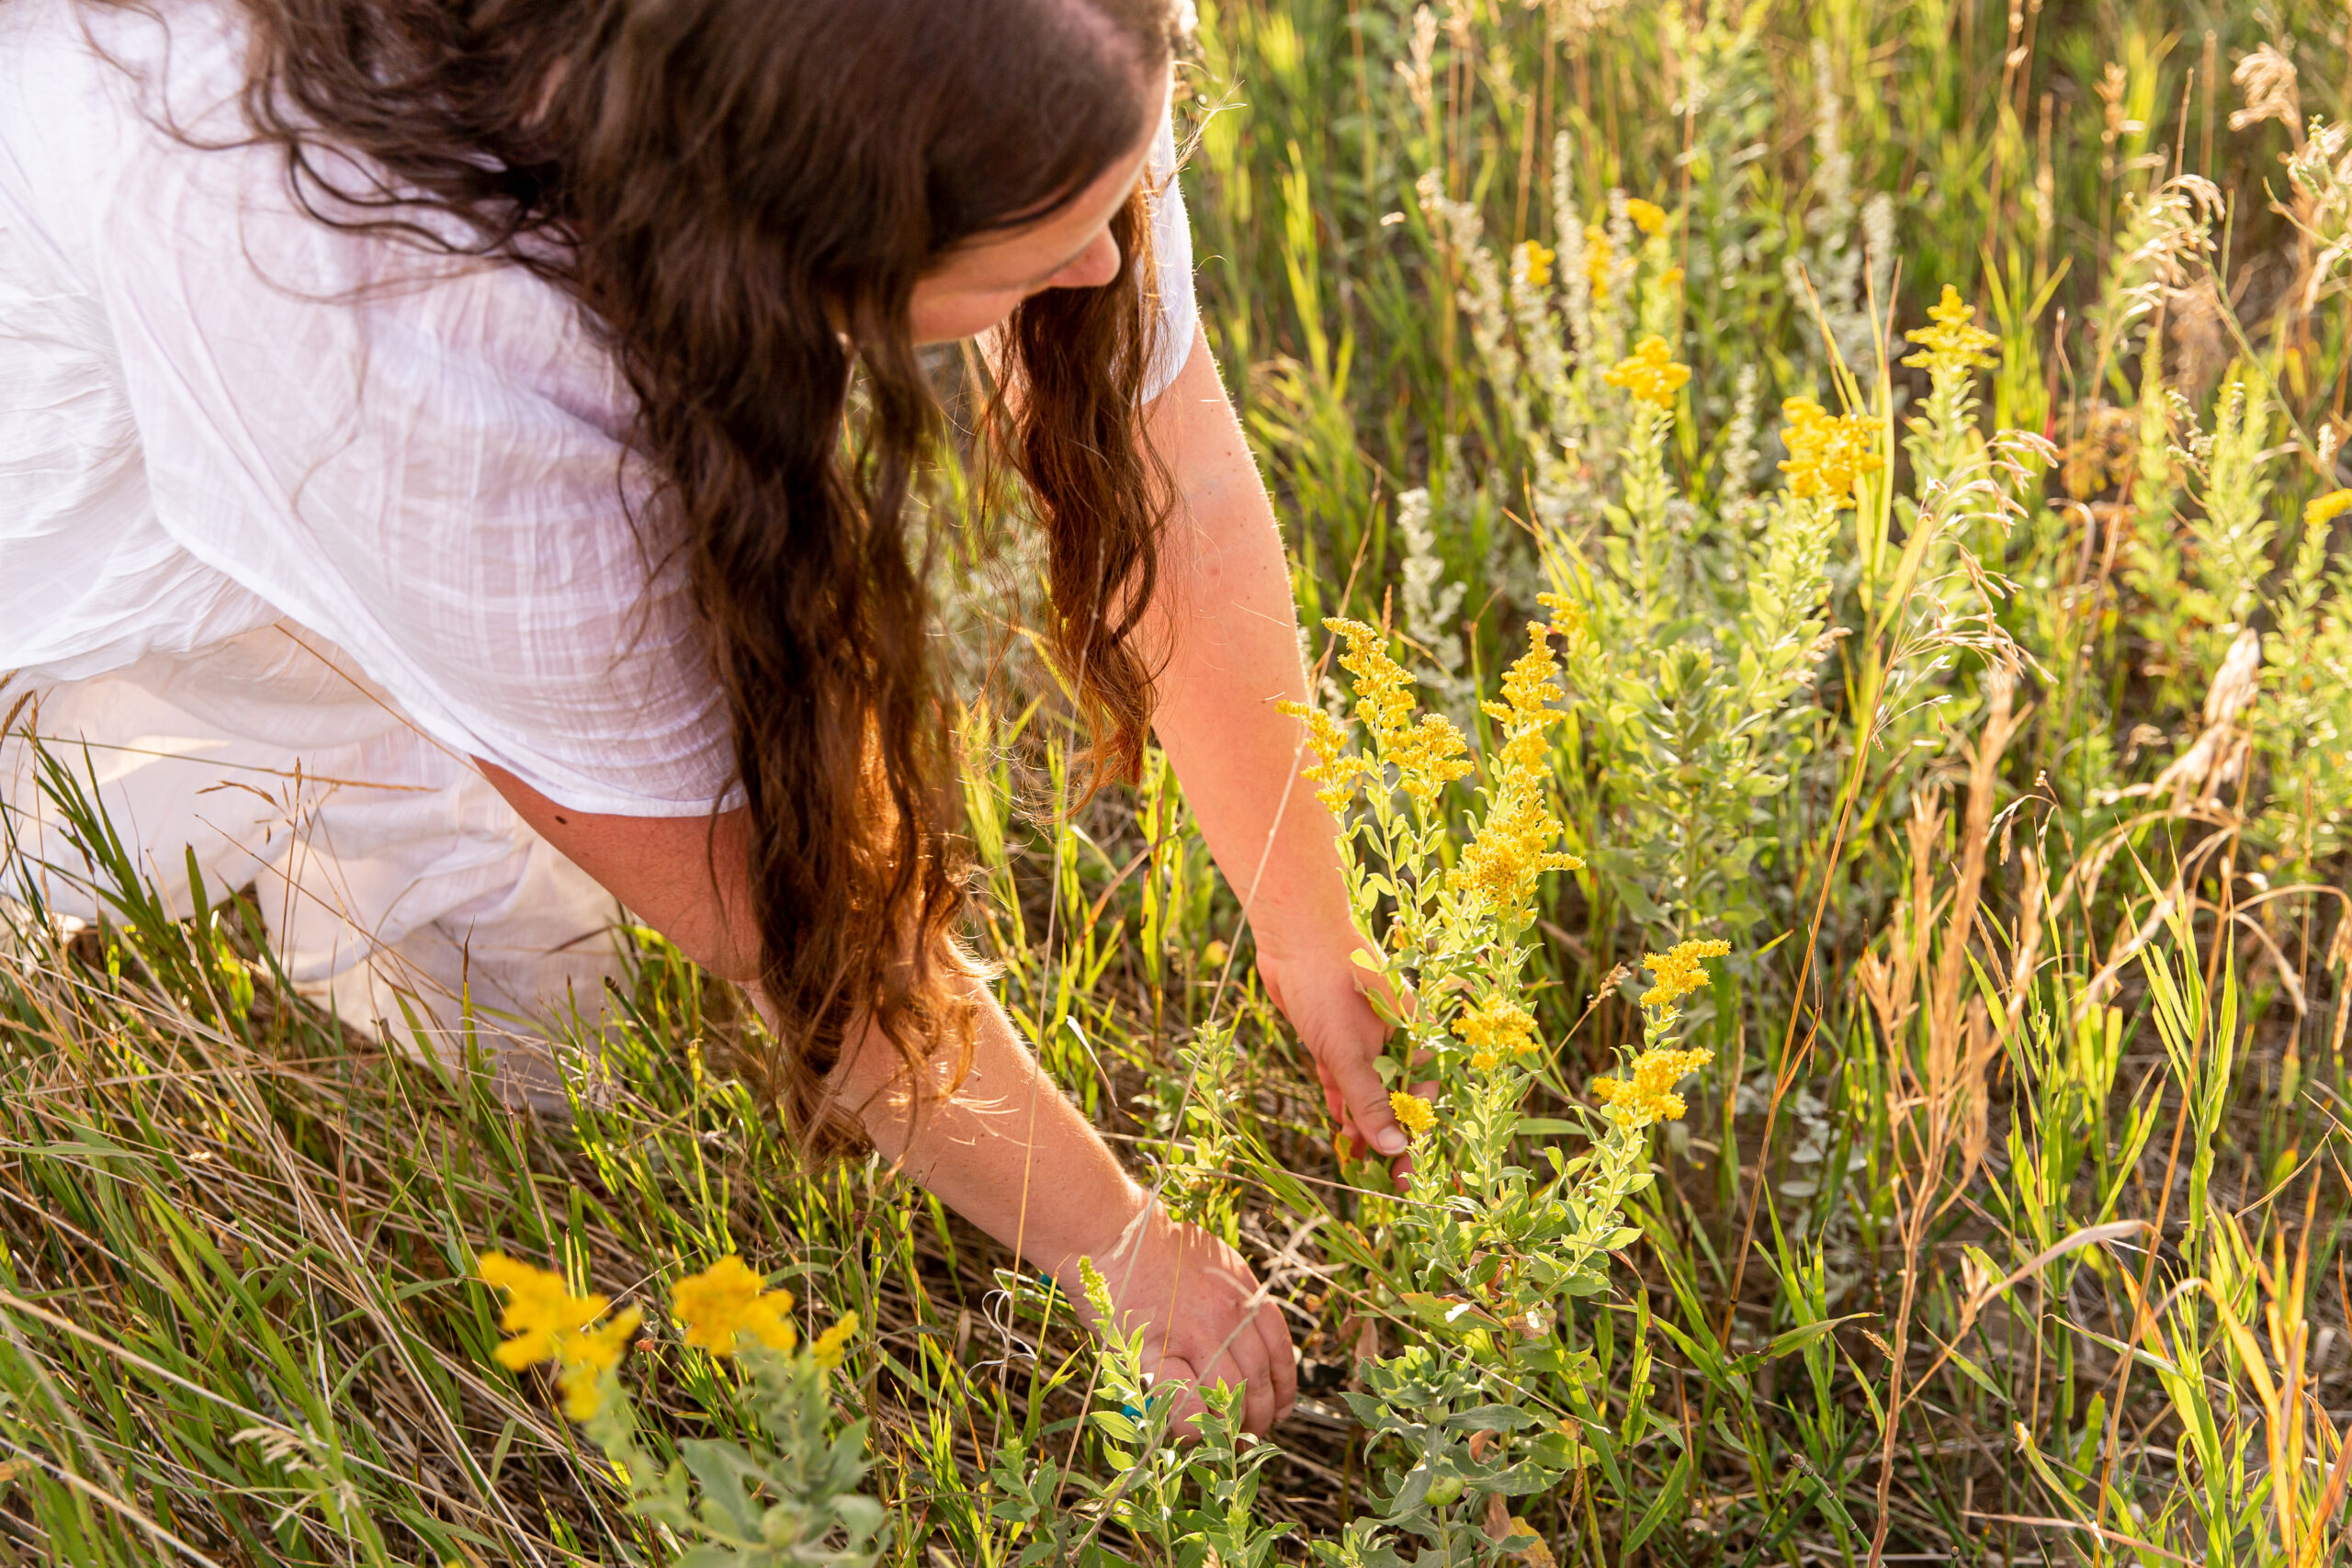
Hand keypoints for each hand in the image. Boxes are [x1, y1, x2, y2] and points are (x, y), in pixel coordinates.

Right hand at [1066, 1201, 1295, 1437]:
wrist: (1112, 1232)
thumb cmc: (1153, 1245)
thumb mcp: (1211, 1260)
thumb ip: (1231, 1297)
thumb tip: (1241, 1336)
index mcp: (1244, 1290)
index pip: (1279, 1346)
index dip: (1285, 1383)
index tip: (1282, 1406)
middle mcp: (1228, 1313)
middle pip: (1258, 1377)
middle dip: (1261, 1413)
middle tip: (1255, 1432)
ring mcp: (1194, 1334)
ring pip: (1228, 1395)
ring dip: (1231, 1425)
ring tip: (1227, 1441)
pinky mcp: (1157, 1350)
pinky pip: (1184, 1401)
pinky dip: (1191, 1424)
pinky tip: (1189, 1432)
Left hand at [1258, 935, 1409, 1159]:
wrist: (1293, 936)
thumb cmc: (1331, 985)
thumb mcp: (1350, 1051)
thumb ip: (1371, 1101)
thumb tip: (1395, 1148)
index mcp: (1414, 1036)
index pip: (1422, 1098)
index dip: (1415, 1138)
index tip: (1406, 1176)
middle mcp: (1393, 1038)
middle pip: (1395, 1097)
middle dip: (1387, 1137)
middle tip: (1379, 1179)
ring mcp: (1361, 1036)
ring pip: (1366, 1090)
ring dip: (1361, 1124)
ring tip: (1355, 1161)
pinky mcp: (1332, 1035)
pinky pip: (1342, 1077)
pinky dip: (1341, 1101)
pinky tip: (1339, 1127)